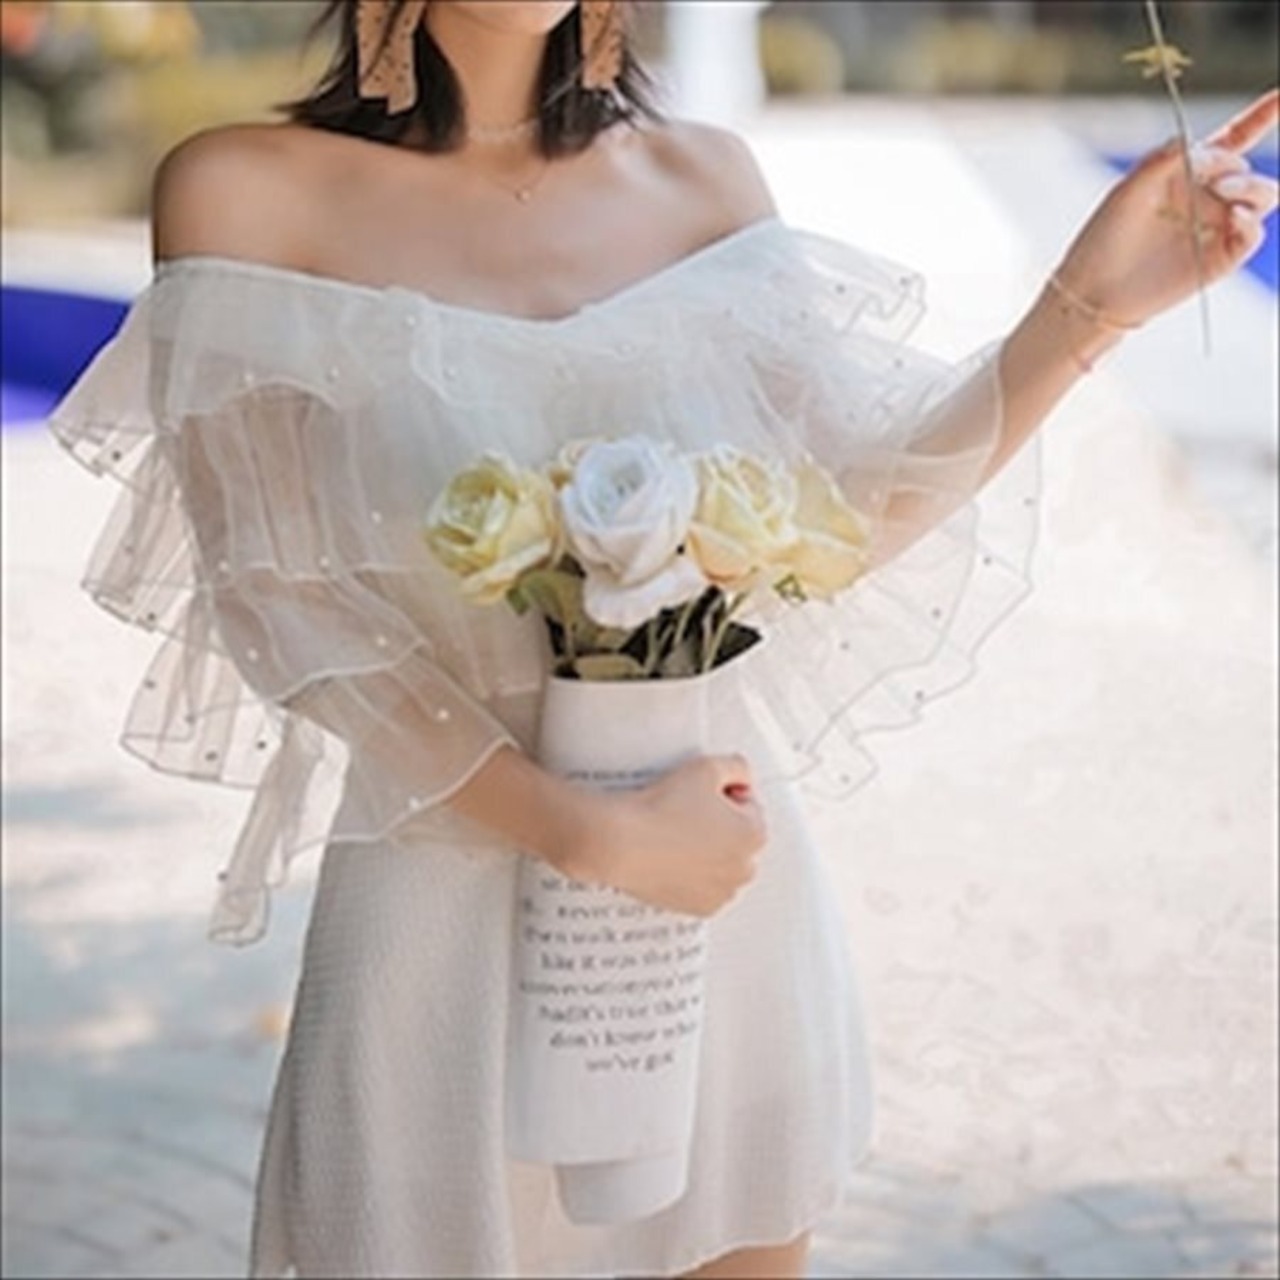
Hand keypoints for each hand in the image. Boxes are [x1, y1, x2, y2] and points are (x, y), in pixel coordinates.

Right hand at [568, 753, 766, 916]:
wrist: (619, 842)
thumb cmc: (660, 808)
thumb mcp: (705, 768)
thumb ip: (736, 767)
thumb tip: (742, 775)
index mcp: (753, 835)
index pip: (748, 807)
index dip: (722, 796)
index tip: (699, 796)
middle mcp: (743, 869)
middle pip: (737, 838)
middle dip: (720, 826)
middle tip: (685, 814)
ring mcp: (721, 892)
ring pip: (721, 864)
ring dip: (707, 852)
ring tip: (675, 835)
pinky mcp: (698, 908)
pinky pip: (703, 887)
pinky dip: (692, 875)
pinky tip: (672, 858)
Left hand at [1051, 87, 1278, 326]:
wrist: (1093, 290)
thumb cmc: (1103, 239)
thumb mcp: (1127, 191)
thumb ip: (1162, 160)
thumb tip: (1197, 143)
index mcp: (1186, 173)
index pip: (1231, 142)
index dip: (1261, 117)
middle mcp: (1206, 197)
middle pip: (1245, 171)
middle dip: (1235, 169)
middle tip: (1213, 180)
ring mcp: (1216, 227)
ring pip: (1262, 196)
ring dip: (1251, 188)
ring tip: (1225, 192)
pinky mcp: (1221, 258)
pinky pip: (1252, 234)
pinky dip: (1250, 222)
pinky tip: (1235, 216)